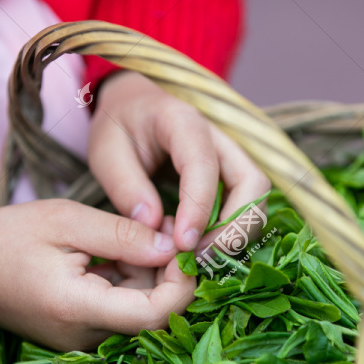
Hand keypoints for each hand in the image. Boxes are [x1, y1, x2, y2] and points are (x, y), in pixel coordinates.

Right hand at [0, 199, 193, 350]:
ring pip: (141, 312)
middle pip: (154, 315)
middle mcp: (84, 337)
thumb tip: (173, 248)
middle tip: (165, 228)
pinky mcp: (82, 333)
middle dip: (170, 272)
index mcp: (78, 309)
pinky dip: (133, 281)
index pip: (156, 315)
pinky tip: (124, 250)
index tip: (184, 247)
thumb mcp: (68, 220)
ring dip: (152, 274)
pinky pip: (123, 312)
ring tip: (143, 232)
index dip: (183, 284)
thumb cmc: (10, 237)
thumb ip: (123, 235)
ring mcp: (83, 340)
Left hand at [87, 71, 270, 250]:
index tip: (182, 245)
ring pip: (257, 195)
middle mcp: (220, 135)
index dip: (198, 209)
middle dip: (234, 226)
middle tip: (199, 257)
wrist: (133, 106)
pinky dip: (234, 229)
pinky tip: (206, 247)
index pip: (203, 165)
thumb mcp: (106, 152)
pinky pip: (248, 203)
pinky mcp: (234, 172)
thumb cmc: (119, 126)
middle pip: (252, 181)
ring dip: (237, 231)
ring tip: (201, 257)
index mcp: (183, 121)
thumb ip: (126, 188)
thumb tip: (154, 229)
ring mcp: (232, 153)